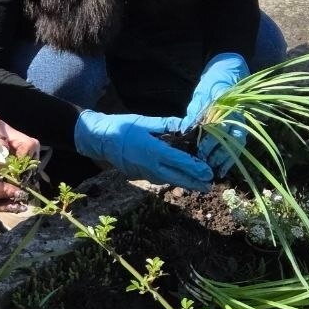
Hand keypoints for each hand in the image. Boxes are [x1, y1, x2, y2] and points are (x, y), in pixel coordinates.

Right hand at [73, 110, 211, 190]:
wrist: (100, 139)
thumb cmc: (123, 127)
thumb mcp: (145, 121)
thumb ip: (167, 125)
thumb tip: (186, 125)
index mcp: (153, 150)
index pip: (179, 162)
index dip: (195, 168)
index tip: (208, 172)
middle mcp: (150, 165)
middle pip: (177, 177)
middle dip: (194, 183)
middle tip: (209, 187)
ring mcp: (144, 173)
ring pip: (168, 179)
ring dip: (183, 182)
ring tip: (197, 183)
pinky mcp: (138, 175)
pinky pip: (158, 178)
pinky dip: (170, 178)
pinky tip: (177, 176)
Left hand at [177, 53, 248, 177]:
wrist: (230, 69)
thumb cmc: (213, 81)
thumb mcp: (201, 94)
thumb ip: (195, 112)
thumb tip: (185, 129)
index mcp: (226, 104)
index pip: (218, 126)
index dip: (209, 141)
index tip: (200, 152)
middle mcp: (236, 113)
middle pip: (230, 138)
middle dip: (218, 154)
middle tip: (206, 166)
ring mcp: (241, 119)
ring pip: (237, 143)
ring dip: (228, 159)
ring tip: (217, 172)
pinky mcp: (242, 123)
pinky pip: (239, 142)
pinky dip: (232, 156)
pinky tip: (224, 168)